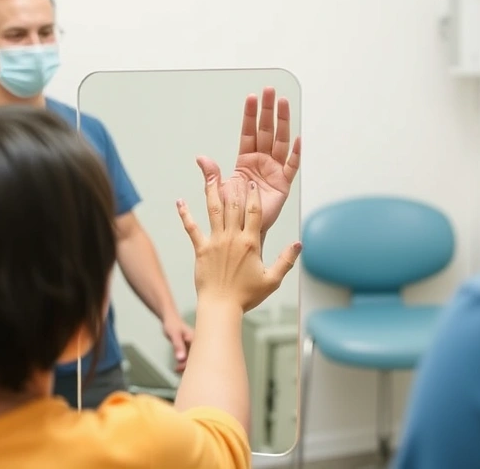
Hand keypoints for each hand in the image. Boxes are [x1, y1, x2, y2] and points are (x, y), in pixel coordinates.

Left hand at [162, 315, 194, 373]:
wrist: (170, 318)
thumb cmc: (172, 324)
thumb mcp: (174, 335)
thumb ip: (178, 346)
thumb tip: (181, 359)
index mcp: (197, 340)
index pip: (198, 356)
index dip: (189, 364)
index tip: (178, 368)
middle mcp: (198, 343)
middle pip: (197, 359)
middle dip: (189, 367)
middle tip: (177, 370)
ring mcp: (194, 345)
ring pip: (193, 359)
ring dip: (186, 365)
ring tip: (176, 369)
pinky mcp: (190, 347)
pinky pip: (189, 357)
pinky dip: (184, 363)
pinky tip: (177, 367)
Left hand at [177, 162, 301, 312]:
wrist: (220, 307)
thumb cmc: (246, 296)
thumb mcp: (272, 279)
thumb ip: (286, 260)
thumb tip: (299, 244)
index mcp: (250, 243)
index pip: (254, 213)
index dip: (254, 196)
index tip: (253, 183)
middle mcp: (232, 238)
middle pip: (234, 206)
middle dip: (236, 187)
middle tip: (235, 172)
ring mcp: (215, 242)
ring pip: (214, 211)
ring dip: (211, 191)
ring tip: (209, 176)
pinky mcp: (201, 249)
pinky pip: (192, 228)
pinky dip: (185, 214)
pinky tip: (180, 201)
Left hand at [196, 87, 300, 235]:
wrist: (242, 233)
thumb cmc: (233, 213)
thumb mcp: (220, 191)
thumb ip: (213, 175)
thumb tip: (201, 158)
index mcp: (246, 161)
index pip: (249, 132)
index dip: (250, 115)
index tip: (252, 97)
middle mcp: (262, 162)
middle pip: (267, 131)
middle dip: (268, 111)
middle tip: (270, 91)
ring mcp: (274, 171)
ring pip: (280, 142)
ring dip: (282, 122)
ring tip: (283, 103)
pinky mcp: (283, 184)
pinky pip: (291, 166)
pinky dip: (295, 154)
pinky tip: (297, 139)